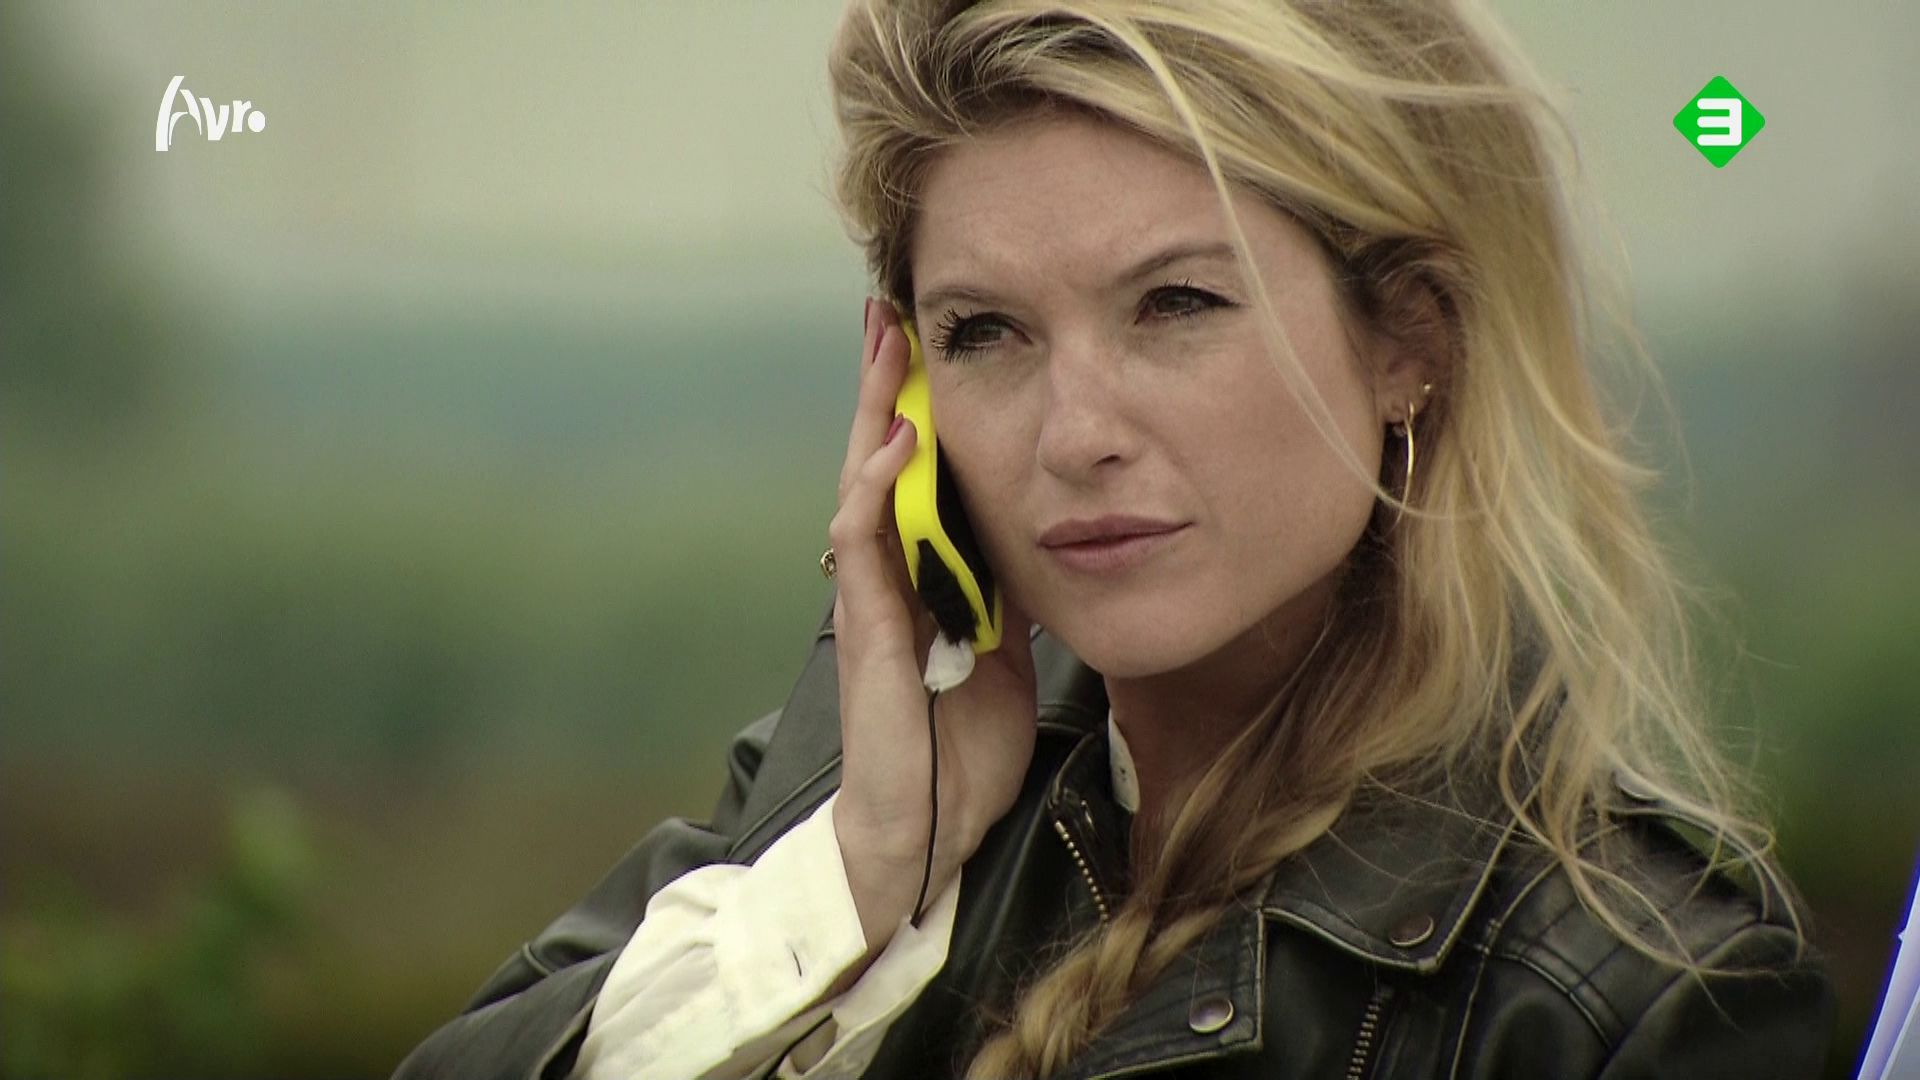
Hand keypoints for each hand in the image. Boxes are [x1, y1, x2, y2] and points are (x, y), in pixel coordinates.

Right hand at [825, 297, 1039, 959]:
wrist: (927, 830)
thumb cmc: (960, 746)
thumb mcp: (1004, 647)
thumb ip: (1005, 589)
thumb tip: (1039, 530)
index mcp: (924, 575)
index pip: (917, 473)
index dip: (918, 407)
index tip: (930, 341)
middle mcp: (888, 574)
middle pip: (880, 459)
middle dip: (886, 385)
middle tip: (890, 310)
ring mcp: (871, 597)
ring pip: (863, 484)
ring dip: (875, 412)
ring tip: (888, 344)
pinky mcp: (867, 630)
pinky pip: (865, 545)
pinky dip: (878, 490)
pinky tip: (899, 443)